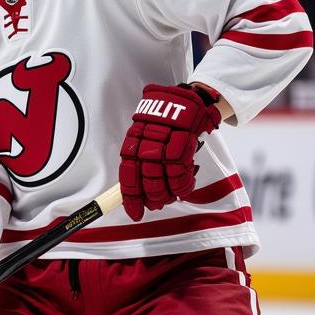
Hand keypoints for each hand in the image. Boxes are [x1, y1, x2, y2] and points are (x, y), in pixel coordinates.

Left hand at [119, 83, 222, 221]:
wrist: (186, 100)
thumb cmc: (165, 123)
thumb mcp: (146, 137)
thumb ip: (141, 160)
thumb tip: (139, 192)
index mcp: (132, 143)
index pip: (128, 176)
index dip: (131, 198)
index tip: (135, 213)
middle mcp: (145, 143)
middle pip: (145, 180)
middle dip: (151, 198)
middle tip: (156, 205)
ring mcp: (165, 142)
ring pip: (163, 178)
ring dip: (167, 194)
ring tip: (171, 197)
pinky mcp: (183, 141)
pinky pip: (181, 171)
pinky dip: (183, 185)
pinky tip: (184, 188)